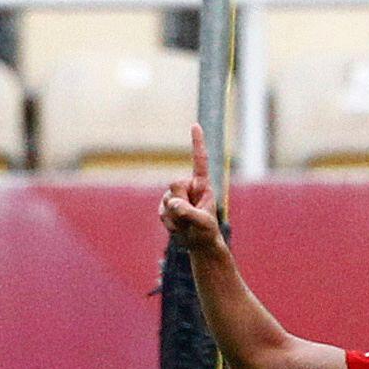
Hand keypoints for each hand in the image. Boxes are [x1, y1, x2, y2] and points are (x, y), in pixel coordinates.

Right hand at [158, 125, 223, 251]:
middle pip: (174, 185)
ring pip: (167, 201)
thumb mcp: (203, 224)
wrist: (198, 243)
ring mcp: (175, 196)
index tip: (195, 125)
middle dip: (180, 203)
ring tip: (186, 225)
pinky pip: (162, 212)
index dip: (197, 144)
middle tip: (190, 218)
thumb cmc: (207, 232)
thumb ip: (190, 213)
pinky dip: (169, 222)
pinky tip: (177, 227)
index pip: (199, 162)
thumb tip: (174, 205)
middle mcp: (188, 186)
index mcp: (202, 185)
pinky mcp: (166, 206)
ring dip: (175, 217)